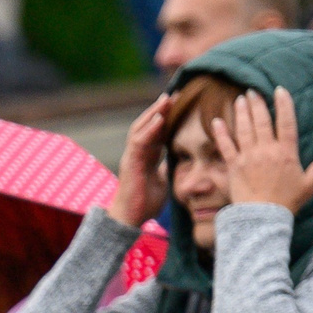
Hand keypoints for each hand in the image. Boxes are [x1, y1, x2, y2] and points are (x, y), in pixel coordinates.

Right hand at [108, 95, 171, 228]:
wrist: (129, 219)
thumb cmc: (144, 203)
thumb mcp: (162, 181)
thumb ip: (167, 168)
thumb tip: (179, 160)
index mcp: (147, 156)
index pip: (157, 130)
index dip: (168, 116)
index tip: (182, 101)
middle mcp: (138, 153)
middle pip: (149, 124)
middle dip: (161, 108)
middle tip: (176, 93)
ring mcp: (132, 156)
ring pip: (141, 128)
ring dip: (154, 112)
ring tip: (167, 98)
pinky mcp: (130, 163)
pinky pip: (139, 141)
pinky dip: (149, 128)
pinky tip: (160, 118)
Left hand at [214, 87, 312, 213]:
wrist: (261, 218)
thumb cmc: (286, 203)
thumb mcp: (309, 185)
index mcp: (286, 153)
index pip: (286, 122)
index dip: (283, 104)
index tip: (279, 90)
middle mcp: (266, 151)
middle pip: (261, 121)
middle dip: (257, 104)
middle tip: (252, 91)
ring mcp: (248, 158)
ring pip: (243, 129)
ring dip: (241, 112)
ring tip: (240, 99)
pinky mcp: (233, 167)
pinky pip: (225, 146)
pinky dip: (221, 133)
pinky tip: (216, 121)